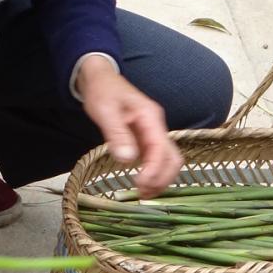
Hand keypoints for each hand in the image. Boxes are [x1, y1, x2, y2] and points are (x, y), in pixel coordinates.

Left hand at [76, 59, 182, 197]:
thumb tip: (127, 159)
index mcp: (151, 118)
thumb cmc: (102, 91)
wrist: (99, 78)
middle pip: (173, 158)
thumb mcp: (105, 110)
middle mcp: (157, 127)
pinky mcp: (146, 140)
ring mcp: (153, 134)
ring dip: (160, 180)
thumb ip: (116, 134)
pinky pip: (157, 160)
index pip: (162, 149)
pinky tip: (141, 184)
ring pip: (168, 161)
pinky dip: (153, 175)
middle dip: (162, 179)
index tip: (139, 183)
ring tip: (142, 194)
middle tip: (143, 194)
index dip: (154, 170)